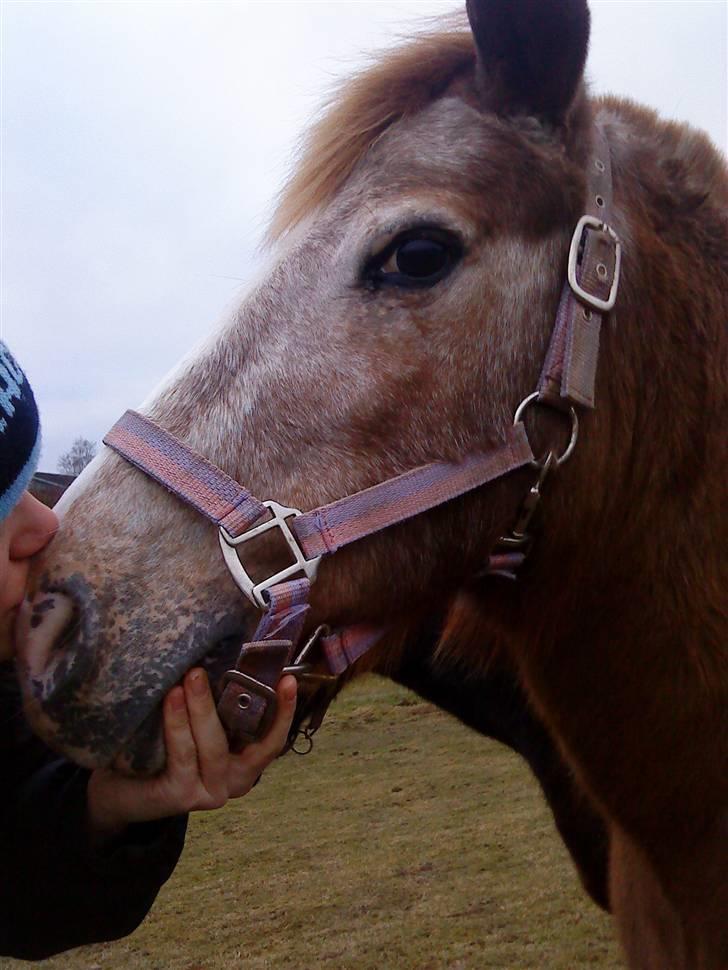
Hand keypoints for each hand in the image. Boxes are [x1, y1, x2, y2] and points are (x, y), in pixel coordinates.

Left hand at [86, 669, 296, 843]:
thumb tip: (225, 654)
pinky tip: (172, 699)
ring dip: (201, 708)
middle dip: (238, 698)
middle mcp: (233, 782)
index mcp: (244, 763)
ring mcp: (208, 791)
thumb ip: (218, 707)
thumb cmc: (163, 749)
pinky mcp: (181, 796)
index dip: (284, 711)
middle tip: (223, 664)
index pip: (272, 740)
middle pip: (248, 741)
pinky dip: (177, 724)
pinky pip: (183, 755)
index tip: (288, 679)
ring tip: (190, 677)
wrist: (119, 789)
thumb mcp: (197, 726)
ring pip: (212, 746)